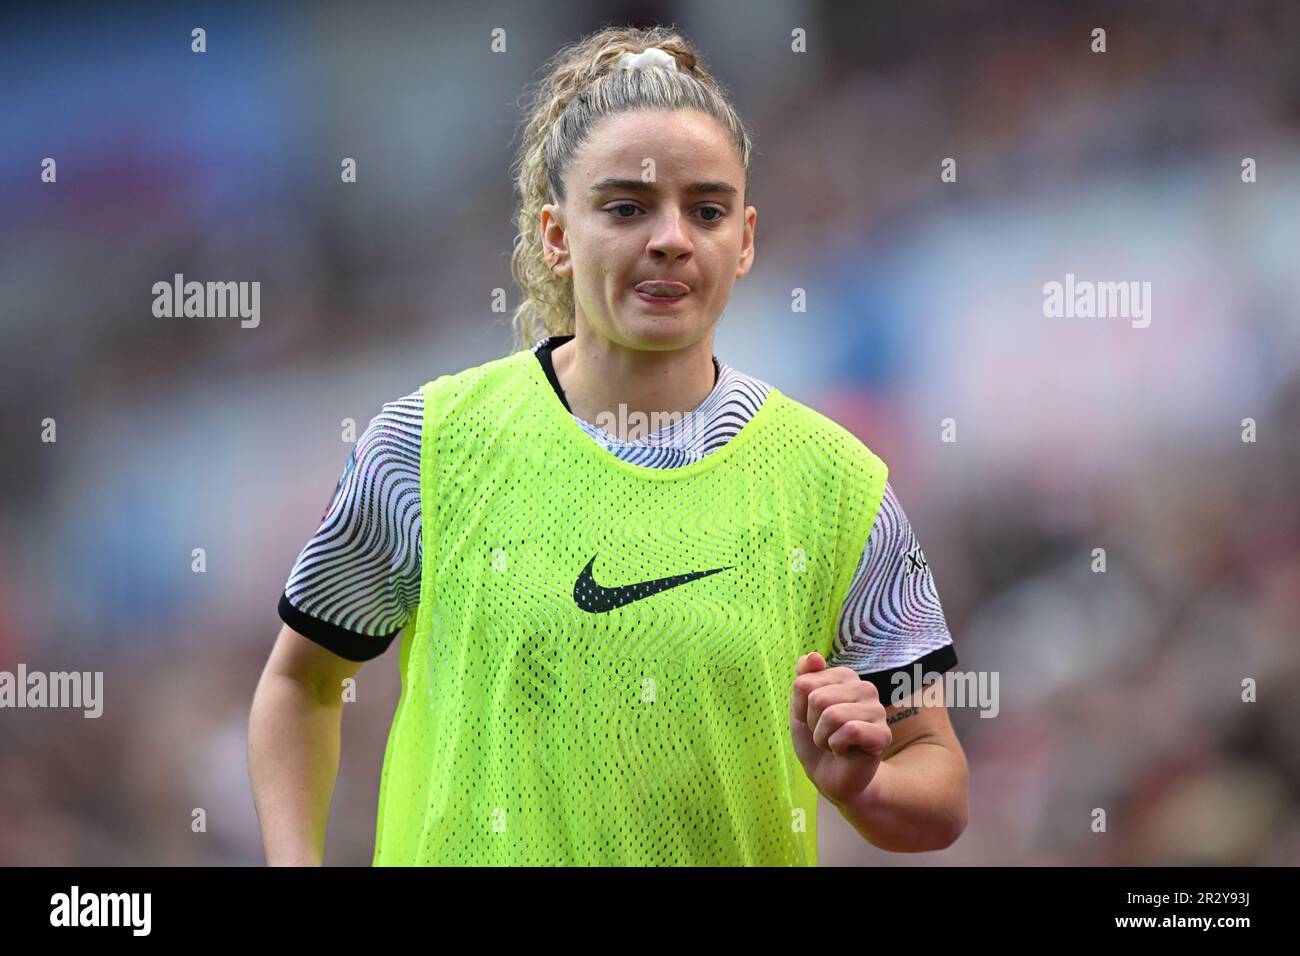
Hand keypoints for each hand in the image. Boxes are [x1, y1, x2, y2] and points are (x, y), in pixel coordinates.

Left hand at [789, 652, 890, 806]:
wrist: (831, 779)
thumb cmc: (816, 741)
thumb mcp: (800, 709)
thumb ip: (803, 679)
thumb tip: (813, 656)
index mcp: (845, 676)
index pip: (804, 683)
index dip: (800, 709)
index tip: (813, 720)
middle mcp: (865, 688)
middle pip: (817, 698)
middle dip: (812, 724)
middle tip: (824, 735)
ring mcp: (877, 710)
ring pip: (832, 715)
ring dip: (823, 737)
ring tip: (833, 743)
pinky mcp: (883, 734)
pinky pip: (849, 731)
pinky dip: (836, 746)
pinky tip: (843, 751)